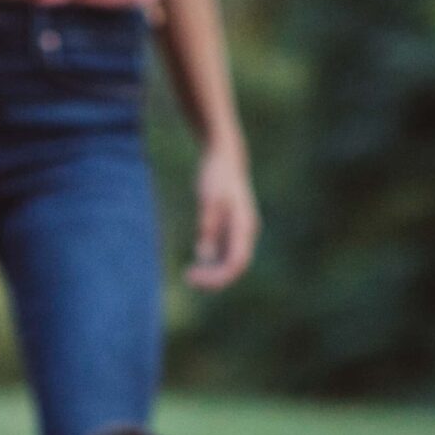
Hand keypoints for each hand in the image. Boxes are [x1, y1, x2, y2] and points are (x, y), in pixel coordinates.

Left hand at [186, 146, 258, 290]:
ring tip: (189, 275)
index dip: (218, 277)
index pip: (236, 263)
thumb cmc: (216, 175)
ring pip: (230, 263)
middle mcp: (246, 233)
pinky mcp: (232, 229)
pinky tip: (196, 265)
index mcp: (244, 226)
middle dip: (213, 278)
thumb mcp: (208, 199)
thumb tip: (205, 255)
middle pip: (234, 267)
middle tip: (187, 278)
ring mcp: (240, 232)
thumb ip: (208, 226)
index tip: (195, 277)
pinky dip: (212, 264)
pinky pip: (225, 254)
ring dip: (212, 273)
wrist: (224, 156)